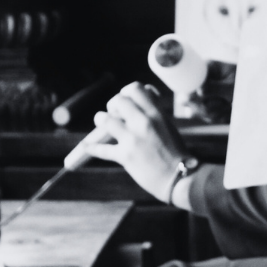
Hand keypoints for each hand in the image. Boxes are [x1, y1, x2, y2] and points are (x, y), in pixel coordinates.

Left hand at [90, 83, 189, 202]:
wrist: (180, 177)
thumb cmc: (176, 152)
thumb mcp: (168, 125)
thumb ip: (155, 110)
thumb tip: (146, 92)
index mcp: (157, 113)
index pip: (135, 88)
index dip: (127, 92)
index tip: (129, 101)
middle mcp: (143, 123)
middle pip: (118, 100)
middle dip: (113, 105)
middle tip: (115, 114)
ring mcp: (133, 139)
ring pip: (105, 119)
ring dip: (101, 120)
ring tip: (103, 124)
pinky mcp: (125, 156)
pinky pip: (102, 149)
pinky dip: (91, 148)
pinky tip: (86, 146)